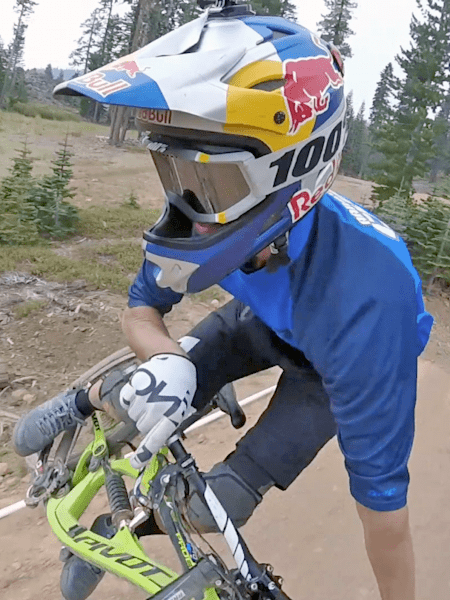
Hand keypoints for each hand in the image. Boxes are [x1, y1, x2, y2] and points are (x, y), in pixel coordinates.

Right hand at [120, 353, 196, 468]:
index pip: (157, 438)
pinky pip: (125, 400)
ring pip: (133, 414)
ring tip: (151, 395)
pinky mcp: (136, 386)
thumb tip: (160, 436)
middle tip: (155, 408)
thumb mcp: (183, 404)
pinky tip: (142, 389)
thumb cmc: (181, 384)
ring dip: (139, 408)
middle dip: (146, 421)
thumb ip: (171, 421)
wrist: (173, 359)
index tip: (136, 464)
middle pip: (142, 426)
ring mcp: (146, 398)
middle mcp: (159, 408)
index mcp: (174, 415)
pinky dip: (130, 397)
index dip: (146, 453)